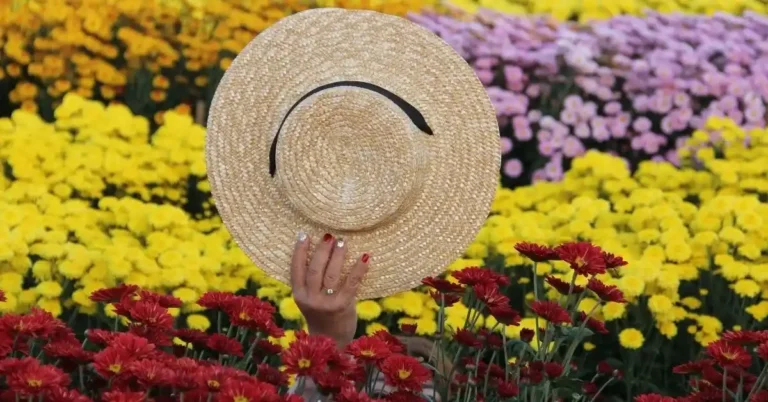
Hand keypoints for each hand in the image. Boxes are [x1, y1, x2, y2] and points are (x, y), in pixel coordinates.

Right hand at [290, 232, 369, 347]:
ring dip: (338, 255)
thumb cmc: (321, 316)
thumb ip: (311, 283)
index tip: (303, 234)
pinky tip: (364, 258)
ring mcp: (327, 303)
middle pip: (315, 269)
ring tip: (343, 242)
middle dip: (322, 250)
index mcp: (299, 295)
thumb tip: (321, 252)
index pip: (296, 269)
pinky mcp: (343, 306)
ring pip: (332, 274)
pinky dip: (358, 269)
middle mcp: (311, 299)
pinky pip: (351, 283)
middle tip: (329, 236)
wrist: (331, 342)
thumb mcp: (309, 300)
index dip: (299, 251)